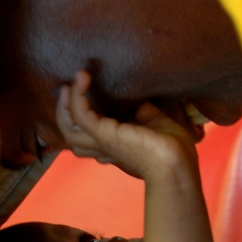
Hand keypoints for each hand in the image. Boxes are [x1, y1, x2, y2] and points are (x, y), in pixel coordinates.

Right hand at [55, 71, 203, 179]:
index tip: (83, 93)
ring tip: (71, 83)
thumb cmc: (172, 147)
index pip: (88, 138)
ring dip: (64, 104)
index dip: (80, 117)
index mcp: (115, 146)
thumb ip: (143, 112)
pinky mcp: (104, 135)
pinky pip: (80, 115)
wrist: (177, 162)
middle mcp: (104, 148)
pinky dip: (77, 96)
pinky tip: (82, 79)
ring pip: (68, 129)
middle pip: (70, 135)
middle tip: (68, 88)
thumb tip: (138, 100)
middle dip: (64, 112)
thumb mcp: (155, 123)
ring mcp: (102, 143)